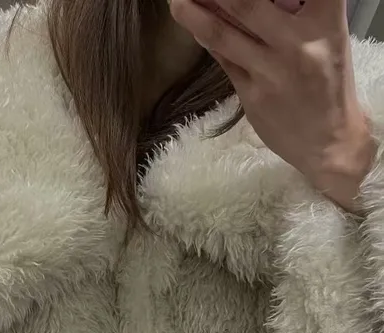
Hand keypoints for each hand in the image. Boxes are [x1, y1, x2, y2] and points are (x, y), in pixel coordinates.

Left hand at [169, 0, 376, 211]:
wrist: (329, 142)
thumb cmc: (328, 82)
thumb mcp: (329, 36)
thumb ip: (301, 11)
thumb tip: (258, 0)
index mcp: (325, 22)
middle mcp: (298, 44)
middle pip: (248, 5)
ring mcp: (272, 72)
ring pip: (225, 34)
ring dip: (196, 14)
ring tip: (177, 1)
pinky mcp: (252, 96)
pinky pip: (223, 60)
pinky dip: (206, 38)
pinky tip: (193, 24)